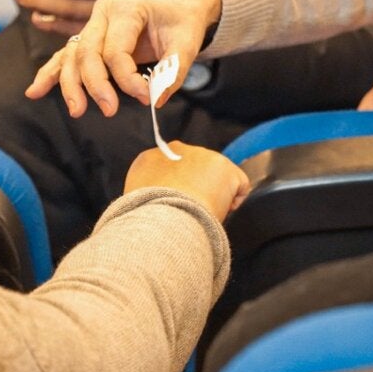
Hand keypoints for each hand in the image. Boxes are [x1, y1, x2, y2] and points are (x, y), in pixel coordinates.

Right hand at [25, 0, 220, 117]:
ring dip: (70, 86)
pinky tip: (34, 92)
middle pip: (87, 53)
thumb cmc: (181, 22)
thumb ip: (176, 69)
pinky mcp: (88, 40)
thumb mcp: (188, 41)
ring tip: (76, 111)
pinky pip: (65, 57)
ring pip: (72, 57)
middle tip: (109, 110)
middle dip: (94, 85)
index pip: (116, 50)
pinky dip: (50, 75)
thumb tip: (158, 99)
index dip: (128, 79)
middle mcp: (102, 14)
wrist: (177, 7)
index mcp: (125, 8)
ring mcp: (91, 26)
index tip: (146, 98)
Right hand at [124, 141, 249, 221]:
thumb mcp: (134, 205)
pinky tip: (220, 212)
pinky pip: (238, 185)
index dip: (175, 188)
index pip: (167, 169)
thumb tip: (156, 205)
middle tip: (192, 211)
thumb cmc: (147, 220)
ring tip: (204, 214)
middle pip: (194, 168)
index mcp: (148, 160)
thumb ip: (146, 196)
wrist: (164, 221)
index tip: (177, 204)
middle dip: (196, 187)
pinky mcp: (224, 166)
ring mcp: (202, 155)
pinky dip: (234, 200)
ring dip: (213, 194)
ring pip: (215, 176)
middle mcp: (175, 150)